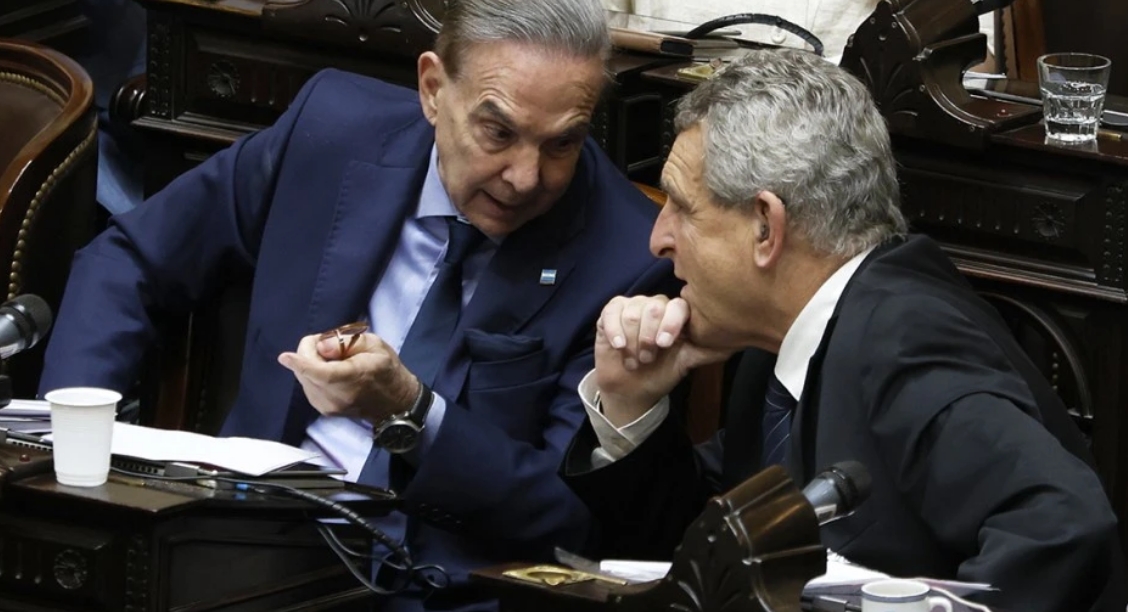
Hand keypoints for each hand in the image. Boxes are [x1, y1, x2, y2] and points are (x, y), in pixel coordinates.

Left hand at [278, 332, 419, 422]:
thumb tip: (321, 346)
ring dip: (310, 363)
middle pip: (306, 371)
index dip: (300, 362)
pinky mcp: (324, 410)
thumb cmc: (387, 370)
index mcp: (352, 377)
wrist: (395, 403)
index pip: (320, 372)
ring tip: (334, 359)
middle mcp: (336, 396)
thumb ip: (347, 342)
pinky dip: (312, 374)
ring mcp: (328, 406)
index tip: (284, 357)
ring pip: (303, 378)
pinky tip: (329, 370)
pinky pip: (307, 386)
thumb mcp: (375, 345)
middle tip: (330, 343)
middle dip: (310, 352)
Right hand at [594, 295, 729, 426]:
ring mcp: (633, 307)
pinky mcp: (611, 312)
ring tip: (634, 360)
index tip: (665, 345)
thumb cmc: (662, 373)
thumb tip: (736, 343)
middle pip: (654, 307)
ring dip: (632, 341)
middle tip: (648, 358)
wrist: (632, 389)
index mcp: (677, 314)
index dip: (671, 323)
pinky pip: (612, 311)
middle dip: (649, 336)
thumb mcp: (687, 363)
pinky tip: (619, 346)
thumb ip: (709, 351)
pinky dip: (614, 330)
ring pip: (632, 312)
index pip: (678, 306)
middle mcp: (656, 306)